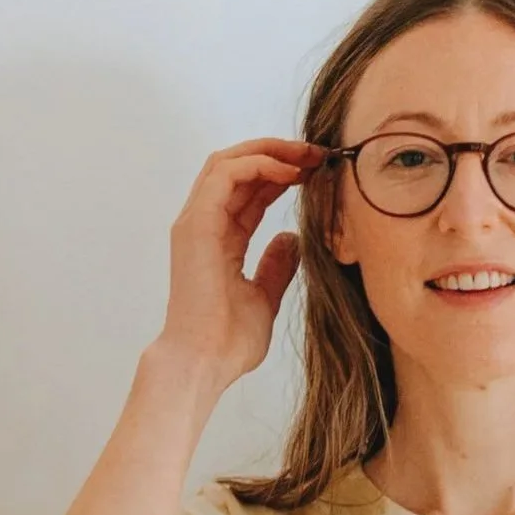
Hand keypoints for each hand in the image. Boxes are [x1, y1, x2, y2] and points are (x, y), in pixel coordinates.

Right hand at [155, 134, 324, 390]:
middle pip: (237, 167)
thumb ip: (276, 266)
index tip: (318, 171)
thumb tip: (292, 239)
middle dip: (278, 153)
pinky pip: (225, 175)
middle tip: (316, 153)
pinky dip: (258, 164)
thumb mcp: (264, 298)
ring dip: (269, 151)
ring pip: (228, 162)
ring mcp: (196, 221)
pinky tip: (290, 171)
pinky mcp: (196, 224)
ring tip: (306, 155)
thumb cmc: (228, 342)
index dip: (283, 174)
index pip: (250, 190)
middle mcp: (204, 223)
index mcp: (219, 239)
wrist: (204, 363)